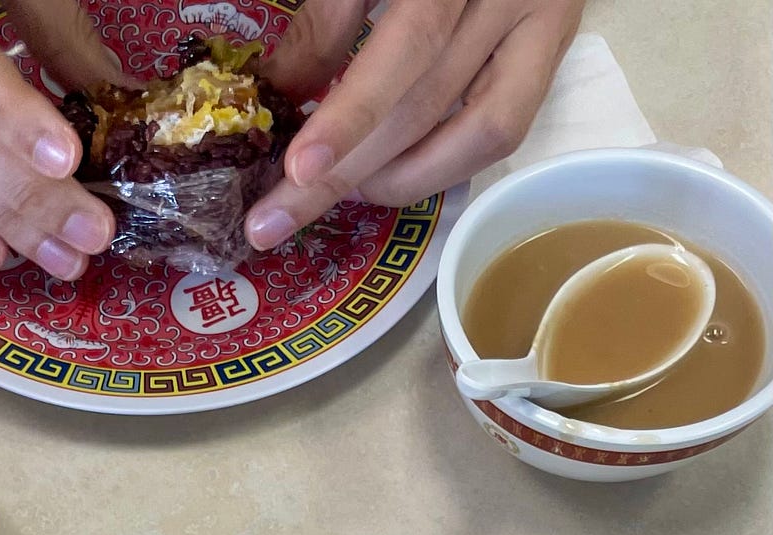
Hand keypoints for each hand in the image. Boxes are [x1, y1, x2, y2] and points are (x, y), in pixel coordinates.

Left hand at [246, 0, 584, 247]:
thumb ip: (329, 17)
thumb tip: (281, 93)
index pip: (409, 47)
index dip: (352, 114)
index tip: (299, 169)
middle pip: (428, 102)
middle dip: (346, 172)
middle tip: (277, 217)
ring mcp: (544, 21)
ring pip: (478, 132)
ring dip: (399, 180)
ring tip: (338, 192)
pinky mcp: (554, 47)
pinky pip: (505, 130)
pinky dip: (444, 164)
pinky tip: (390, 175)